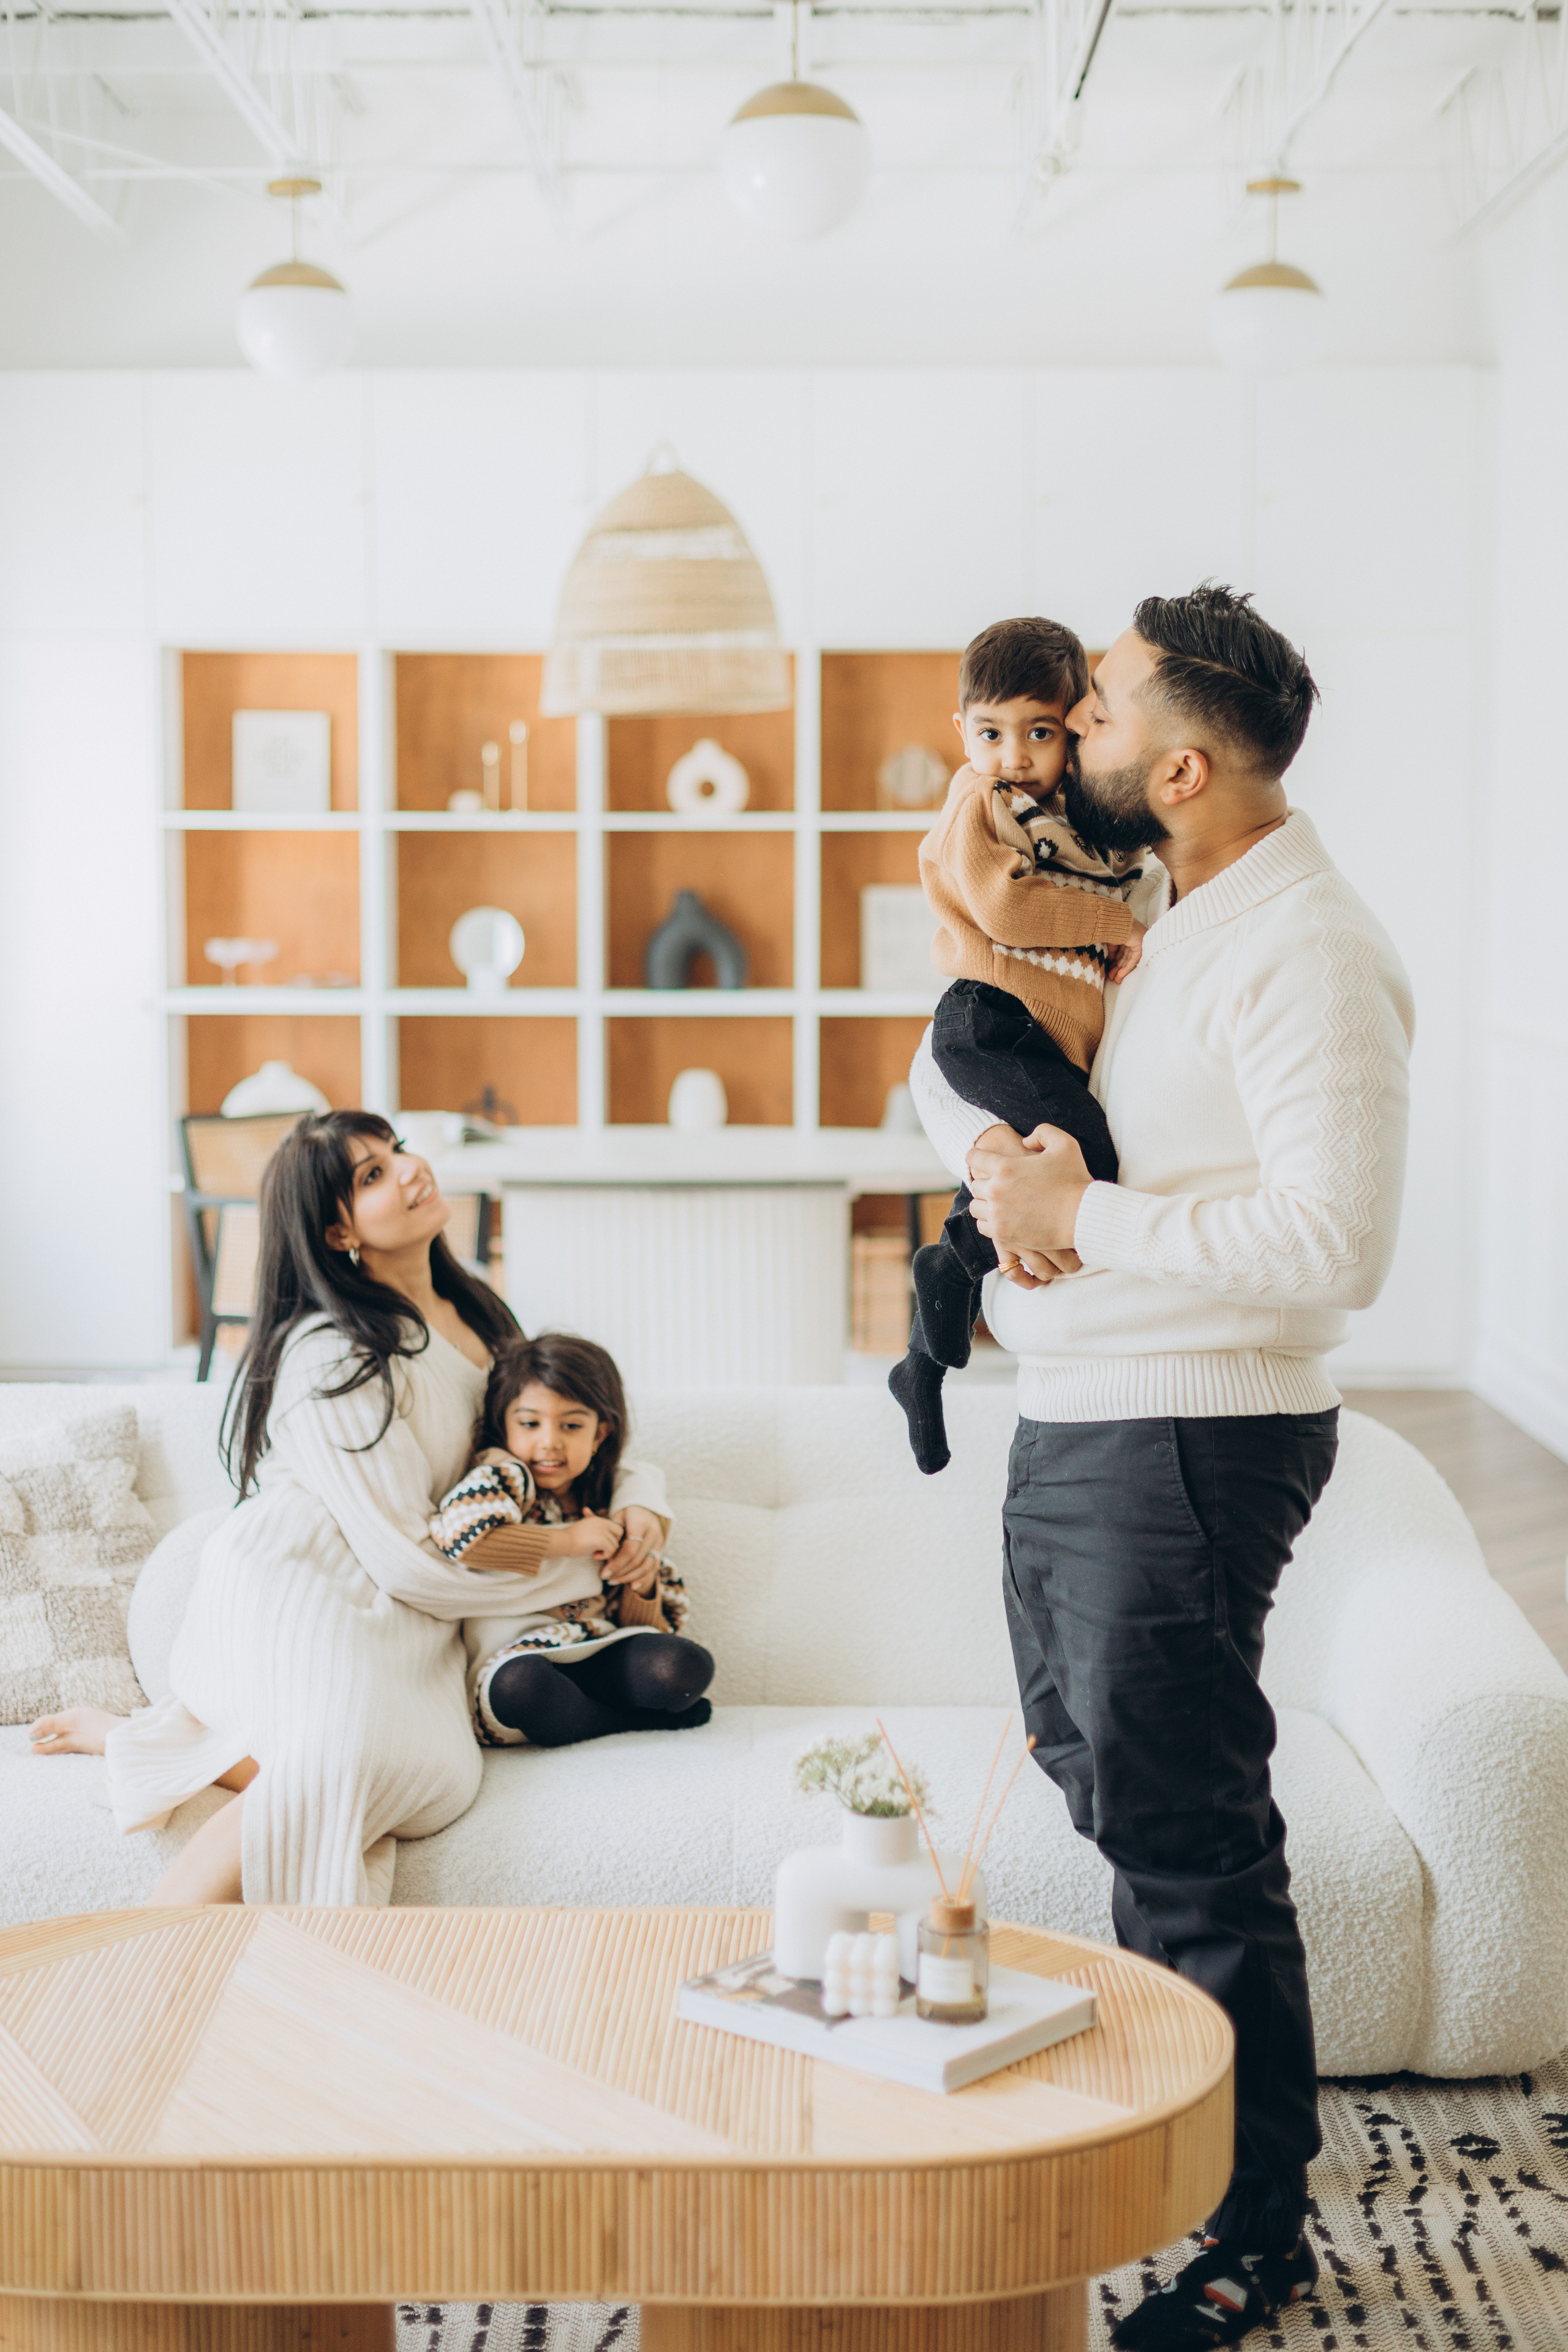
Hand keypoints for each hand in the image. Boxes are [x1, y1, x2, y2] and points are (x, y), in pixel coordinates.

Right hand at [567, 1514, 624, 1561]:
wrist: (562, 1541)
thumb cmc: (570, 1539)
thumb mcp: (584, 1529)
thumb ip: (594, 1530)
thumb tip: (602, 1541)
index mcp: (598, 1519)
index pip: (616, 1527)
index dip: (612, 1537)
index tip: (603, 1544)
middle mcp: (602, 1523)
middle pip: (619, 1534)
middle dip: (612, 1544)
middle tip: (601, 1549)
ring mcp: (602, 1531)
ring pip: (615, 1544)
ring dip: (606, 1552)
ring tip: (595, 1553)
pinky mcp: (601, 1540)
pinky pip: (610, 1550)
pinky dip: (604, 1556)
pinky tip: (594, 1555)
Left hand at [602, 1505, 662, 1591]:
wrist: (646, 1509)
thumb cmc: (627, 1514)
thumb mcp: (617, 1517)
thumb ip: (607, 1531)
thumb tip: (594, 1547)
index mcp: (641, 1523)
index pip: (630, 1549)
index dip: (616, 1563)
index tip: (603, 1572)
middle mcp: (654, 1533)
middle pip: (637, 1559)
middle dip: (621, 1572)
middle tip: (606, 1578)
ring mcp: (659, 1543)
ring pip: (647, 1566)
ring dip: (630, 1577)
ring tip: (615, 1581)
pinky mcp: (660, 1550)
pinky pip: (653, 1568)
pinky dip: (643, 1579)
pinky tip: (632, 1586)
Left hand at [969, 1124, 1093, 1261]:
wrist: (1083, 1216)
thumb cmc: (1075, 1180)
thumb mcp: (1065, 1144)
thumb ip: (1042, 1133)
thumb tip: (1025, 1141)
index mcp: (1005, 1167)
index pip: (973, 1158)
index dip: (976, 1156)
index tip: (980, 1160)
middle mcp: (996, 1190)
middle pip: (975, 1185)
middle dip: (985, 1183)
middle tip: (997, 1184)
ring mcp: (998, 1214)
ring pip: (976, 1207)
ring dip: (985, 1203)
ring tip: (997, 1203)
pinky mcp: (1003, 1234)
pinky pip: (983, 1227)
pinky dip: (989, 1222)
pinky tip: (1001, 1219)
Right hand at [1105, 922, 1146, 986]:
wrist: (1113, 921)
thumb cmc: (1109, 927)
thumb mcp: (1109, 941)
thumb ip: (1111, 950)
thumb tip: (1110, 961)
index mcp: (1125, 933)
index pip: (1121, 950)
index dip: (1115, 961)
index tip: (1109, 969)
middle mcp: (1133, 937)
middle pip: (1125, 956)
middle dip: (1118, 968)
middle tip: (1111, 978)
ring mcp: (1138, 940)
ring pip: (1129, 959)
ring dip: (1122, 970)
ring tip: (1115, 980)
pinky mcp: (1140, 945)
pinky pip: (1134, 959)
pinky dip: (1127, 968)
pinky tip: (1120, 975)